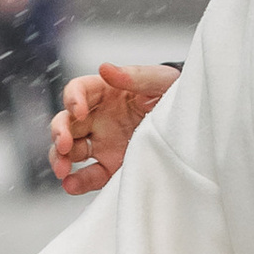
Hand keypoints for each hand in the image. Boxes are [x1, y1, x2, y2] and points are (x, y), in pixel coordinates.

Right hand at [49, 60, 176, 192]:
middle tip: (64, 143)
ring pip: (69, 150)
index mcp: (106, 93)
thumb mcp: (161, 81)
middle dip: (59, 132)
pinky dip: (77, 182)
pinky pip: (89, 175)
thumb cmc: (175, 93)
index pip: (78, 91)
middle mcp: (98, 118)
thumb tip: (105, 69)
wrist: (193, 122)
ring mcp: (102, 143)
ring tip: (62, 170)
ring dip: (59, 158)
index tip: (79, 111)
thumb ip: (135, 75)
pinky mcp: (111, 166)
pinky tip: (71, 185)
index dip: (73, 99)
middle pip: (66, 122)